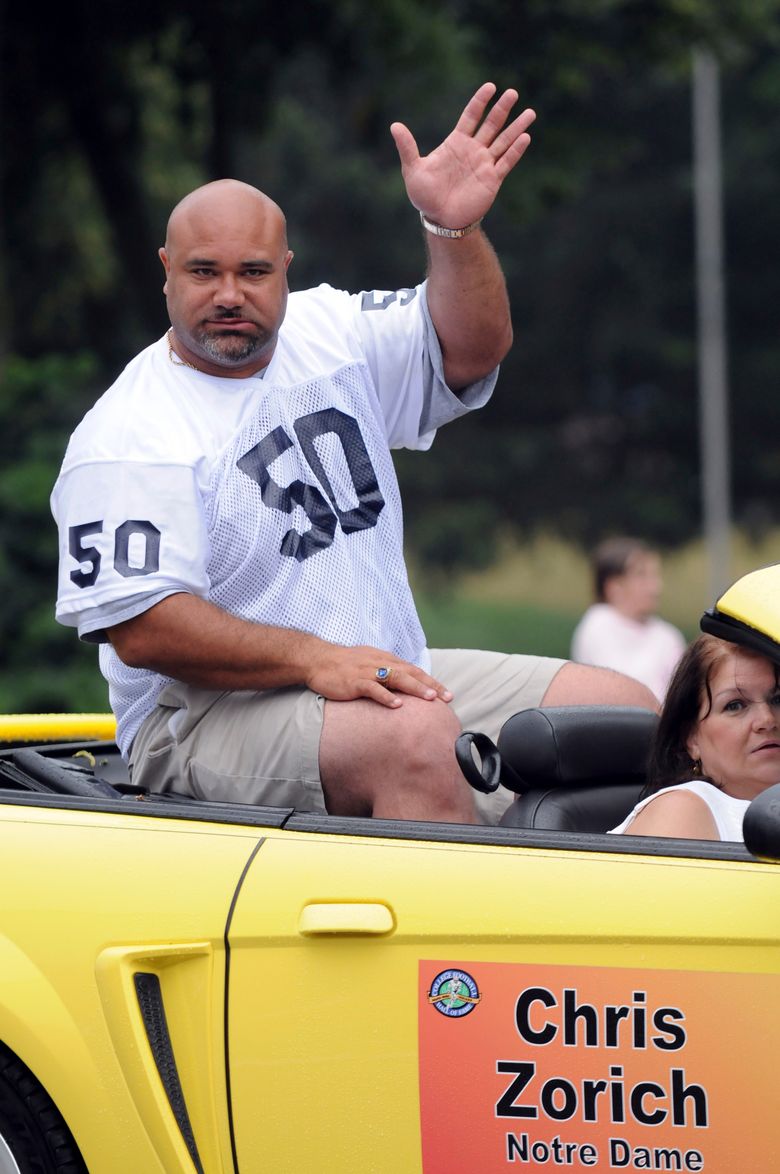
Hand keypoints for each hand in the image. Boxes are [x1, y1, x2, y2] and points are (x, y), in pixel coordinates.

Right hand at [305, 644, 452, 708]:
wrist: (318, 660)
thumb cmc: (344, 664)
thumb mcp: (370, 664)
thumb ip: (386, 672)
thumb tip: (403, 685)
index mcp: (386, 660)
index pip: (414, 671)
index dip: (431, 682)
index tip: (447, 694)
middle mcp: (380, 663)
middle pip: (411, 673)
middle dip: (430, 685)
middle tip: (447, 697)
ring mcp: (368, 672)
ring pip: (396, 678)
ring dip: (414, 688)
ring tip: (430, 698)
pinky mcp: (355, 681)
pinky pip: (373, 688)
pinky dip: (386, 696)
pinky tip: (397, 705)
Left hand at [390, 82, 535, 230]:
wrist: (440, 220)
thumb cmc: (425, 196)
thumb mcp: (413, 170)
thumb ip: (407, 147)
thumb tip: (394, 125)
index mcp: (456, 143)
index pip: (471, 116)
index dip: (480, 101)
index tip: (490, 87)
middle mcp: (473, 150)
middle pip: (491, 125)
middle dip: (502, 109)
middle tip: (513, 93)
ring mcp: (484, 164)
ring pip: (503, 141)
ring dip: (516, 127)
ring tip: (530, 112)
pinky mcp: (492, 180)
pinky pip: (506, 162)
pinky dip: (516, 151)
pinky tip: (525, 138)